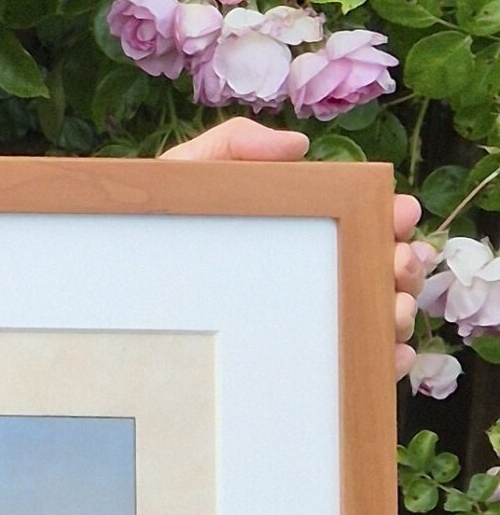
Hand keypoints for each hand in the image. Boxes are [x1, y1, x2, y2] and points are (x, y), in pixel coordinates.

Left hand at [160, 119, 426, 377]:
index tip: (399, 212)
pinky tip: (388, 353)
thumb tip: (299, 145)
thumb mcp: (186, 177)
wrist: (109, 286)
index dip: (392, 218)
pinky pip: (354, 369)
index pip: (362, 224)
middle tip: (397, 261)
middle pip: (381, 273)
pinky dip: (386, 361)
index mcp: (298, 231)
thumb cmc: (150, 228)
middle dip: (404, 265)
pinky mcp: (297, 366)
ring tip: (392, 308)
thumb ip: (234, 147)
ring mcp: (306, 322)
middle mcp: (311, 276)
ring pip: (377, 320)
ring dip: (399, 312)